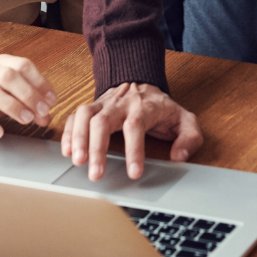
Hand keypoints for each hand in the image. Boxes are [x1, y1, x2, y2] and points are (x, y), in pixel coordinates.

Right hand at [0, 54, 56, 138]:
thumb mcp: (2, 95)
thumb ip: (24, 102)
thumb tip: (46, 116)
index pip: (23, 65)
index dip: (40, 82)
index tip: (52, 100)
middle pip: (8, 75)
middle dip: (29, 93)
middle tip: (42, 112)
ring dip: (12, 105)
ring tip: (26, 120)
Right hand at [61, 81, 202, 180]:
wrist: (143, 82)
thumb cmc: (162, 108)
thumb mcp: (185, 119)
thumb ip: (190, 137)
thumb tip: (179, 156)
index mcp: (145, 106)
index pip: (136, 125)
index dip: (134, 149)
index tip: (134, 173)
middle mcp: (121, 103)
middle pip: (104, 121)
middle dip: (98, 148)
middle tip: (96, 174)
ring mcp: (104, 103)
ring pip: (85, 114)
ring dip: (78, 138)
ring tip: (77, 162)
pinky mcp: (92, 106)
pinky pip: (75, 115)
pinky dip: (68, 132)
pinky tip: (66, 151)